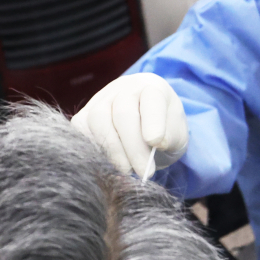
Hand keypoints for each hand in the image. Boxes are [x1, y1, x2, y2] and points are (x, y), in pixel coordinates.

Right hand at [71, 73, 187, 178]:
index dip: (153, 121)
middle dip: (134, 146)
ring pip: (98, 119)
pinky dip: (93, 148)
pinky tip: (109, 162)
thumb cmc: (164, 131)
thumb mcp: (177, 134)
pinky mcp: (84, 115)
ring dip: (113, 150)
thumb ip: (170, 136)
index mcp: (153, 88)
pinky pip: (81, 129)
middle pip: (123, 113)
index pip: (151, 98)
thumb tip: (157, 143)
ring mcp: (101, 99)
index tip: (156, 142)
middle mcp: (125, 88)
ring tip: (128, 169)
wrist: (146, 128)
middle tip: (144, 171)